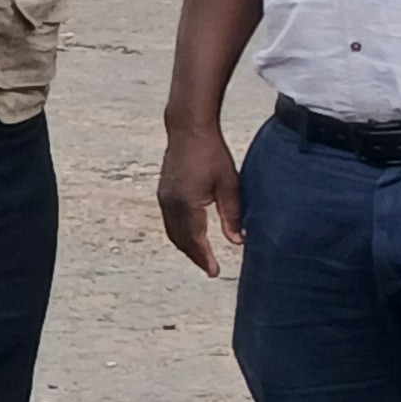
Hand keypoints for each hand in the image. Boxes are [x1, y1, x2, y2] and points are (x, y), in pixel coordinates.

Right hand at [158, 122, 243, 276]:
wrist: (188, 129)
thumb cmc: (212, 154)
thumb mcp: (229, 186)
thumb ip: (232, 216)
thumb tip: (237, 241)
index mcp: (187, 204)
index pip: (196, 240)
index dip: (205, 258)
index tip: (215, 272)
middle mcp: (170, 204)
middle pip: (180, 240)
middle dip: (194, 256)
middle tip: (209, 268)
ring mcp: (164, 198)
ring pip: (172, 231)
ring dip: (185, 246)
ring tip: (200, 256)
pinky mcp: (163, 192)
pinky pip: (169, 220)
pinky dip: (179, 233)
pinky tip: (190, 234)